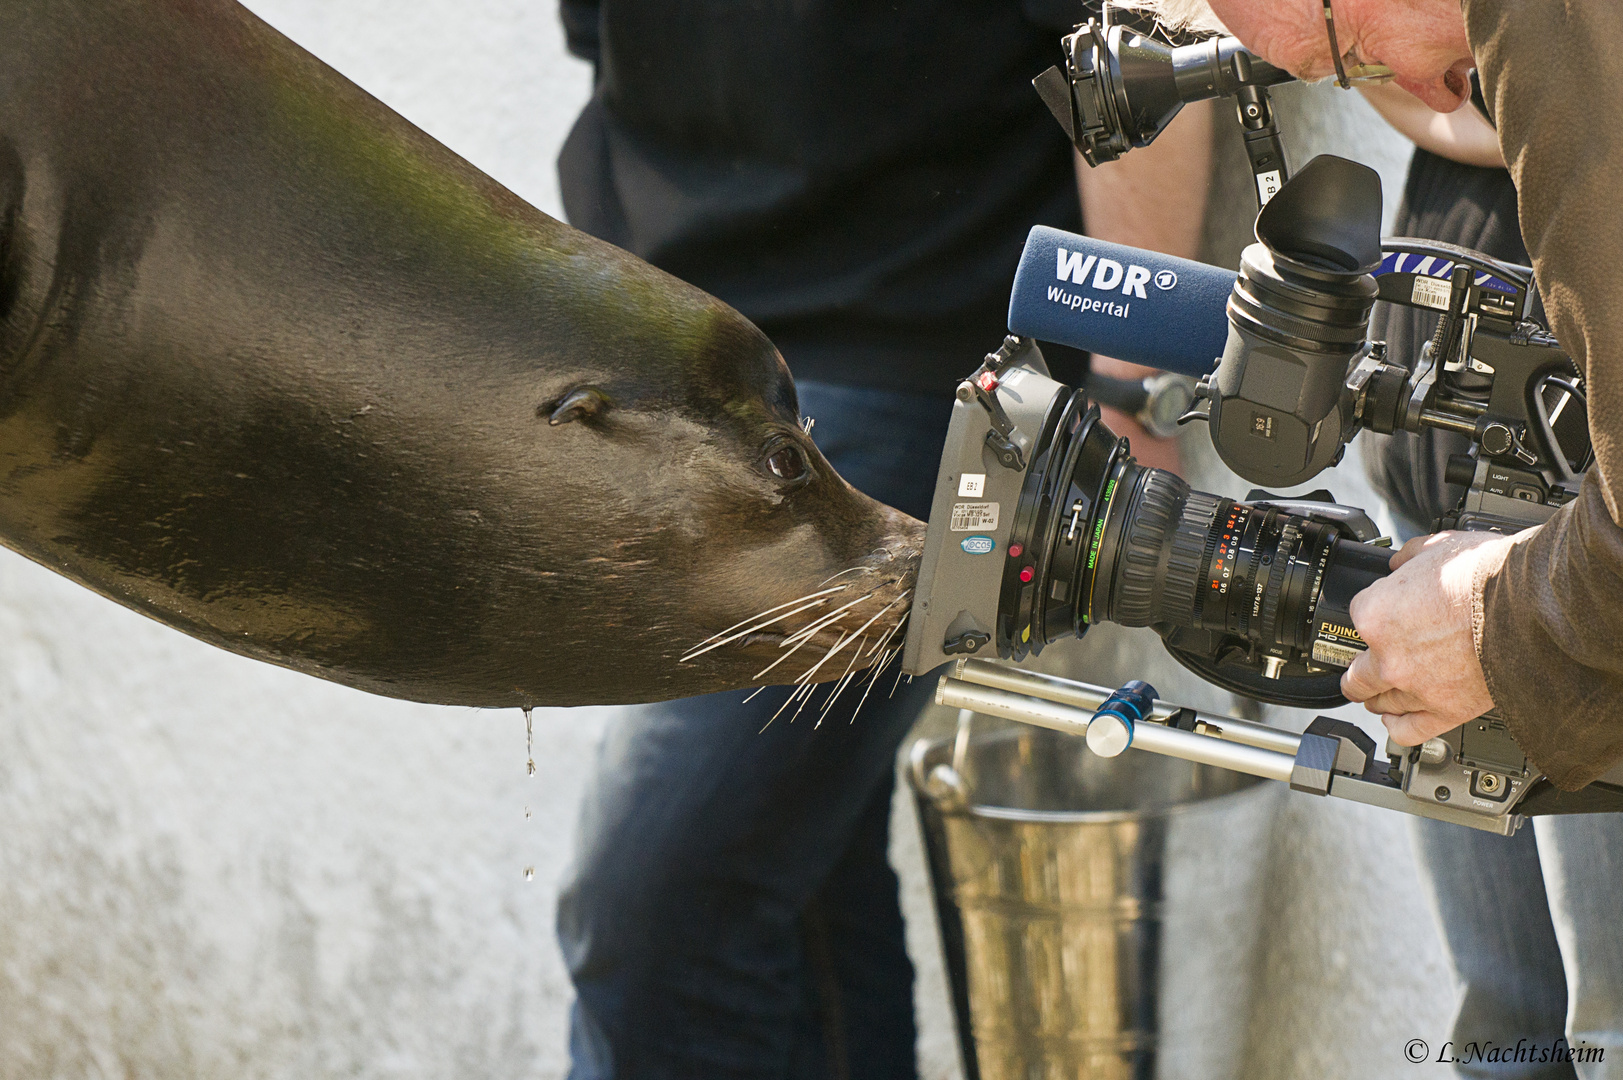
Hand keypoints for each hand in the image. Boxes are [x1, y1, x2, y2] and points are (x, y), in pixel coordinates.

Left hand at [1341, 531, 1510, 745]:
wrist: (1533, 606)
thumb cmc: (1490, 576)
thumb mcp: (1440, 546)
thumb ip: (1410, 556)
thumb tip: (1402, 561)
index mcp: (1375, 614)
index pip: (1356, 616)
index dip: (1374, 613)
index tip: (1383, 616)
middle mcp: (1389, 657)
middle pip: (1355, 674)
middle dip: (1359, 669)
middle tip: (1362, 668)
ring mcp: (1415, 687)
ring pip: (1379, 702)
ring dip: (1377, 697)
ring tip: (1379, 694)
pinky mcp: (1446, 711)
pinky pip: (1407, 731)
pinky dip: (1397, 726)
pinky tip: (1395, 718)